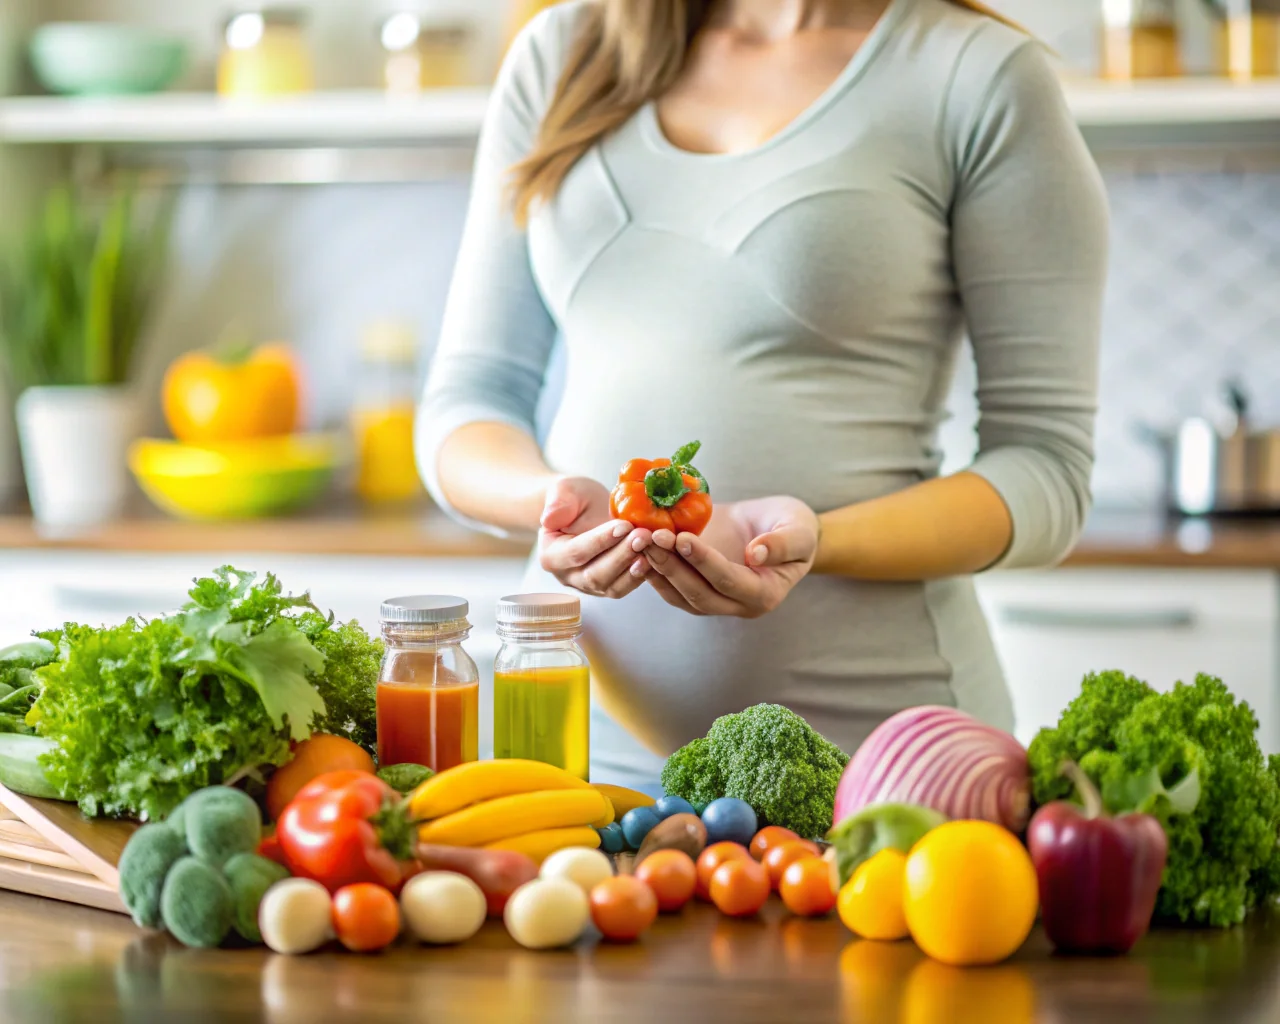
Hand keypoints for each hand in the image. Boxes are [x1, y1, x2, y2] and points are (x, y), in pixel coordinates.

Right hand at [538, 476, 653, 598]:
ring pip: (612, 587)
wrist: (584, 510)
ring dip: (634, 569)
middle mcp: (568, 576)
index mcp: (551, 555)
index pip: (576, 552)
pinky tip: (656, 557)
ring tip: (653, 547)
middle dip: (622, 556)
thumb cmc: (574, 498)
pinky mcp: (609, 586)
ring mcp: (588, 585)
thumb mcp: (564, 490)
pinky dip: (641, 575)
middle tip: (644, 536)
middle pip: (595, 575)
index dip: (601, 541)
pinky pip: (625, 587)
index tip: (624, 525)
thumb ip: (558, 502)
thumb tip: (549, 518)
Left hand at [644, 496, 818, 617]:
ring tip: (641, 541)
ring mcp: (716, 602)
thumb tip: (757, 555)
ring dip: (659, 570)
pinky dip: (654, 573)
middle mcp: (738, 605)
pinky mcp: (698, 590)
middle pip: (699, 594)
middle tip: (652, 538)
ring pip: (681, 595)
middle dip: (673, 566)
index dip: (705, 562)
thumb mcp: (800, 530)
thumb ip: (784, 544)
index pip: (729, 581)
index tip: (682, 538)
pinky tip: (638, 552)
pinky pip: (672, 589)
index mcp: (765, 594)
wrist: (775, 526)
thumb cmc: (793, 526)